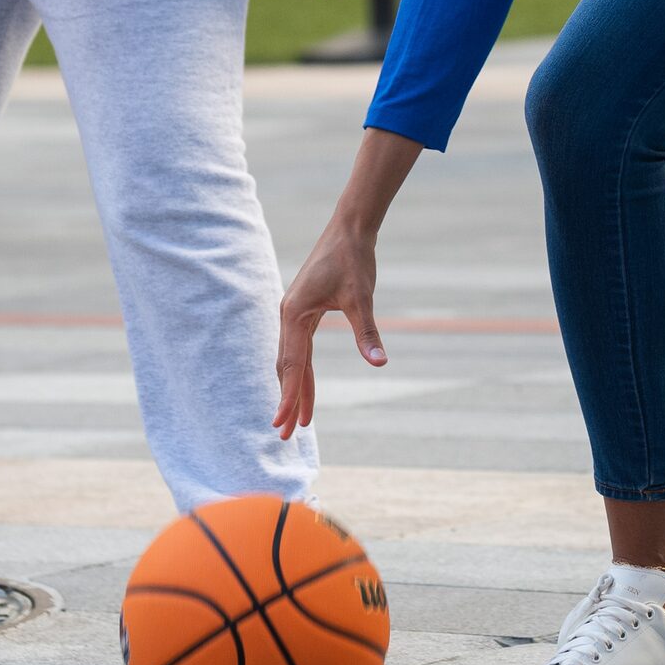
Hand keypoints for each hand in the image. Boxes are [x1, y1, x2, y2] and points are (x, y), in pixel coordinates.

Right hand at [275, 213, 388, 438]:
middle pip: (287, 367)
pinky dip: (301, 371)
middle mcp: (288, 316)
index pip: (292, 365)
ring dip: (294, 389)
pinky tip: (304, 387)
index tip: (285, 424)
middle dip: (288, 401)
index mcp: (295, 315)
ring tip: (296, 421)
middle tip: (285, 435)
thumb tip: (380, 363)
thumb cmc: (353, 260)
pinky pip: (300, 349)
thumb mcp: (361, 298)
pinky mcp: (303, 311)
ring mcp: (294, 314)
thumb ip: (367, 333)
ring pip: (292, 361)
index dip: (289, 397)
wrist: (350, 229)